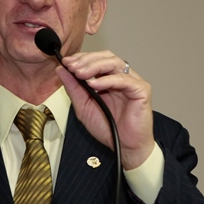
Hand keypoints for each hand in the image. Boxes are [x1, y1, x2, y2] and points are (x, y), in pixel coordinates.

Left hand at [55, 51, 154, 169]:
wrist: (124, 147)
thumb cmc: (108, 128)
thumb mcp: (83, 106)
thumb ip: (73, 88)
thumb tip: (61, 70)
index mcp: (109, 79)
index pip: (96, 59)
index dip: (81, 58)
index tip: (66, 62)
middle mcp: (121, 77)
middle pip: (106, 57)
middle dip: (86, 60)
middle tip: (71, 66)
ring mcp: (133, 82)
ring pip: (115, 63)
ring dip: (94, 66)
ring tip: (80, 73)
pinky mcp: (142, 90)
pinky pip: (124, 80)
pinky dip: (107, 80)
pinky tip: (94, 84)